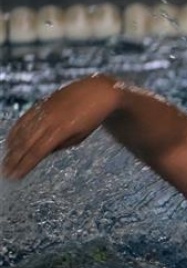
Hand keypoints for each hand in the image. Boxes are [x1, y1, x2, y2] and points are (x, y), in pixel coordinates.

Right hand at [2, 74, 119, 179]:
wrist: (97, 90)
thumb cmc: (93, 117)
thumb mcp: (81, 136)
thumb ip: (61, 145)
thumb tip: (42, 152)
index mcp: (61, 130)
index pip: (37, 151)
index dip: (25, 165)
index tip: (16, 176)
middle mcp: (49, 119)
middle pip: (26, 143)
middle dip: (14, 159)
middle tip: (6, 172)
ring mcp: (43, 109)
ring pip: (22, 130)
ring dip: (12, 147)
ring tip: (6, 160)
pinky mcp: (41, 103)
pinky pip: (24, 118)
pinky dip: (15, 130)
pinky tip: (10, 141)